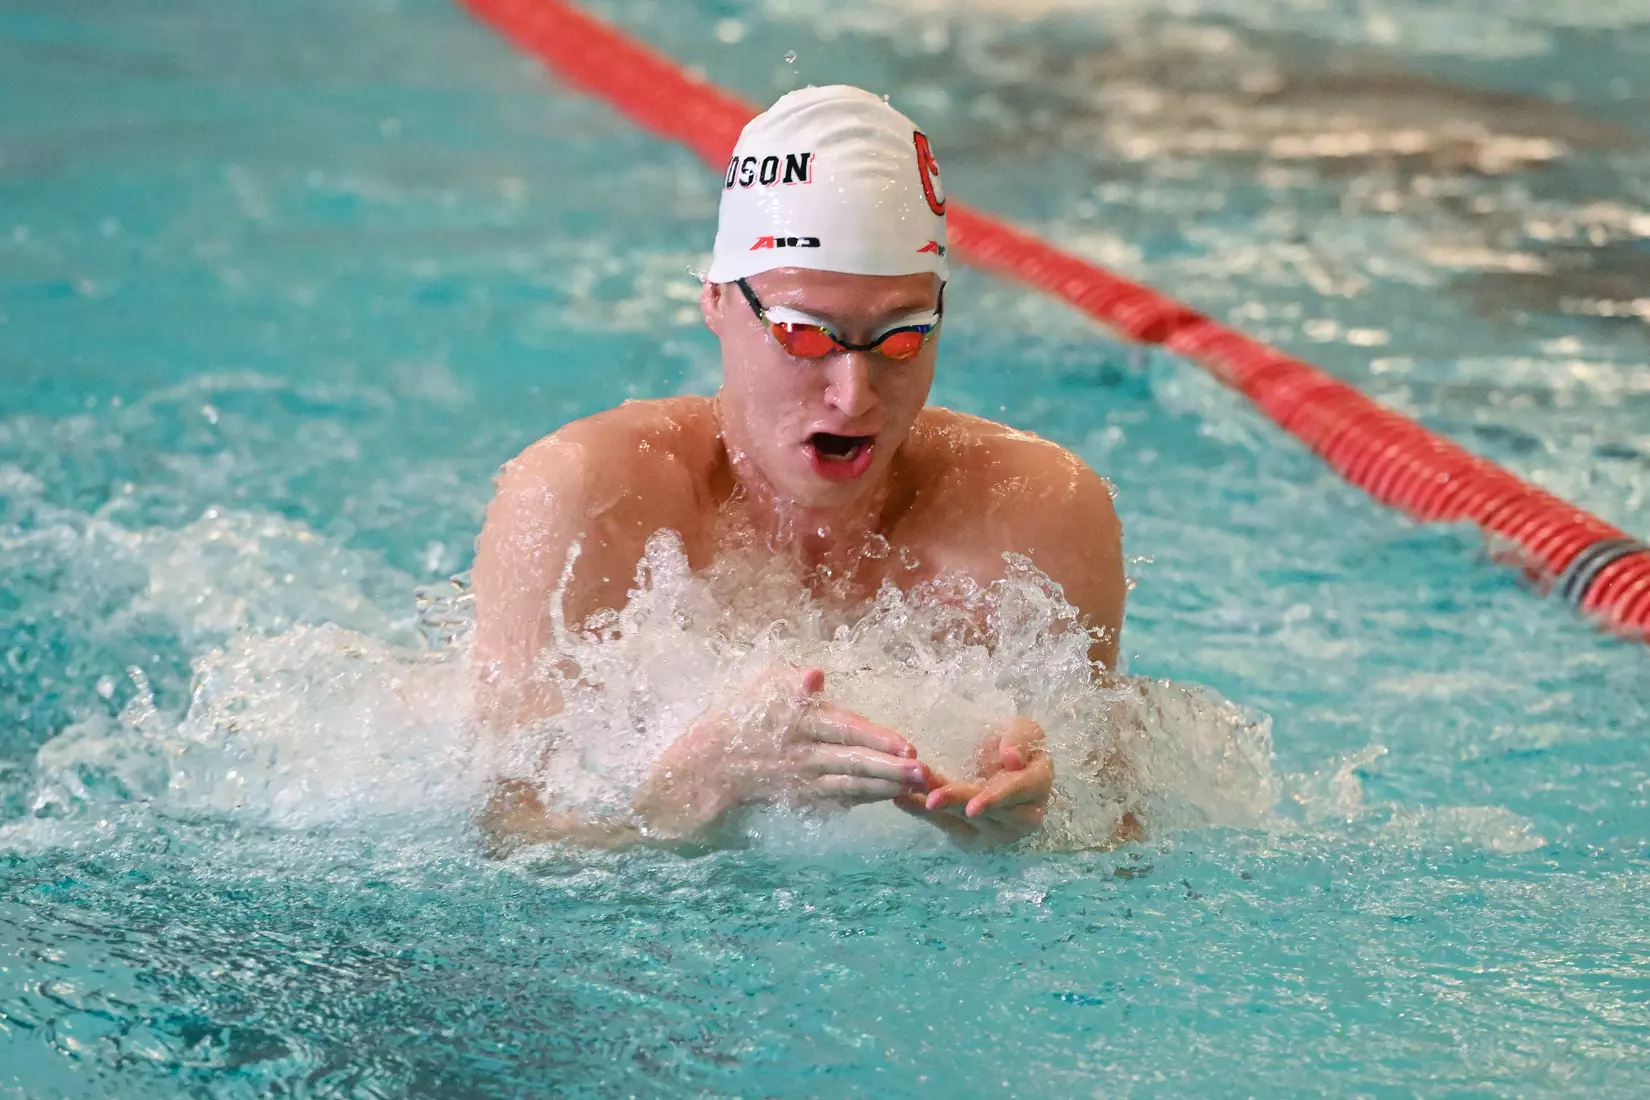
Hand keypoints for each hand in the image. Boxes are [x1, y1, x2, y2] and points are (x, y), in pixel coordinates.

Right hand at [635, 666, 931, 840]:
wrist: (696, 772)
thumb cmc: (729, 722)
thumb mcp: (755, 692)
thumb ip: (789, 684)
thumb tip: (816, 675)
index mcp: (794, 723)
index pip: (844, 730)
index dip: (877, 739)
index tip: (908, 746)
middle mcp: (800, 755)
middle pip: (852, 762)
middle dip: (890, 768)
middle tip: (924, 772)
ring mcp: (799, 781)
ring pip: (847, 784)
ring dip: (883, 786)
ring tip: (916, 786)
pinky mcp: (796, 798)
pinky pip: (833, 799)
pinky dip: (860, 798)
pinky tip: (884, 796)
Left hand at [894, 717, 1051, 848]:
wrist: (999, 762)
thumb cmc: (1013, 744)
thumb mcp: (1024, 730)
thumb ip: (1021, 738)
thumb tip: (1012, 759)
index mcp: (1036, 786)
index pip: (1019, 792)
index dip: (997, 799)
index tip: (973, 808)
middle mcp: (1021, 816)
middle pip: (988, 813)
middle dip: (958, 803)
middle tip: (932, 798)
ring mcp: (995, 831)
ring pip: (962, 822)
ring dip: (935, 808)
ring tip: (909, 791)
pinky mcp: (969, 835)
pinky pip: (943, 825)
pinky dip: (920, 811)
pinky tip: (902, 800)